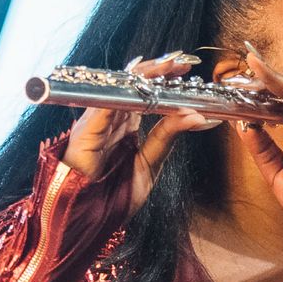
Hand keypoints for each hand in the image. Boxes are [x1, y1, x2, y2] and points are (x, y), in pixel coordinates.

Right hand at [63, 56, 216, 217]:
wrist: (90, 220)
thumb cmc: (114, 195)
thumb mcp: (150, 163)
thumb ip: (167, 137)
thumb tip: (196, 115)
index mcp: (123, 125)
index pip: (143, 93)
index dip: (162, 79)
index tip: (185, 68)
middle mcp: (109, 118)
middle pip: (133, 84)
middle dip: (158, 70)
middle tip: (182, 61)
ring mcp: (96, 122)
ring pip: (120, 88)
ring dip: (146, 75)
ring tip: (169, 66)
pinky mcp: (86, 131)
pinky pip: (105, 106)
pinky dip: (125, 95)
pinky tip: (144, 86)